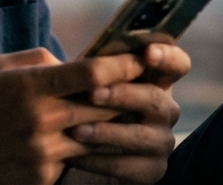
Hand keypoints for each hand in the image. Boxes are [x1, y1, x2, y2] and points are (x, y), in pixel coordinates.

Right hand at [0, 47, 149, 184]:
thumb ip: (38, 61)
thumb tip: (73, 63)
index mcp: (30, 87)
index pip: (93, 72)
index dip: (125, 63)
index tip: (145, 57)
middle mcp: (41, 121)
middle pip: (105, 105)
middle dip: (130, 94)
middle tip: (153, 84)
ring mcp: (44, 155)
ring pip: (98, 137)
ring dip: (114, 125)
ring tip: (132, 114)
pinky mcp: (43, 180)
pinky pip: (77, 162)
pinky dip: (85, 151)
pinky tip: (90, 142)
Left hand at [65, 43, 190, 183]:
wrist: (85, 148)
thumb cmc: (87, 103)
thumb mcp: (85, 84)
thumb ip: (76, 70)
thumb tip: (45, 55)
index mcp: (155, 79)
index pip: (177, 64)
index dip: (168, 56)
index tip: (147, 53)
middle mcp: (165, 109)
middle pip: (156, 99)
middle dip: (122, 95)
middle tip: (92, 94)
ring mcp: (162, 141)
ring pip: (140, 135)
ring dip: (106, 132)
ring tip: (76, 130)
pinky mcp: (152, 169)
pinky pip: (127, 166)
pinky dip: (98, 160)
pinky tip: (73, 156)